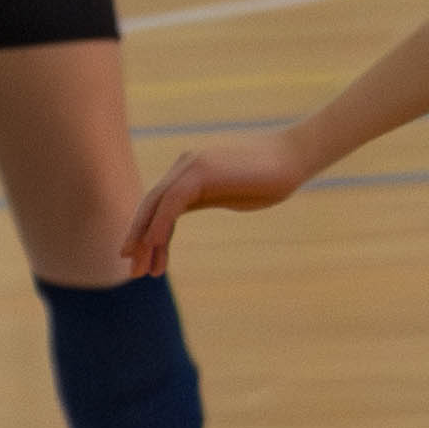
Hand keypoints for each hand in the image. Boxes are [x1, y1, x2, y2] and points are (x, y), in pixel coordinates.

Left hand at [125, 133, 317, 274]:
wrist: (296, 156)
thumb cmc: (273, 178)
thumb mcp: (233, 194)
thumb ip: (211, 197)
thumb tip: (201, 207)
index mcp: (191, 172)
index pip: (160, 207)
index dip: (151, 236)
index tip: (148, 262)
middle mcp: (184, 165)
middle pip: (151, 206)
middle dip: (139, 240)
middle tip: (132, 270)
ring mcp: (191, 165)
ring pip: (155, 205)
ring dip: (145, 238)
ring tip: (140, 267)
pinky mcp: (201, 170)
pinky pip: (172, 201)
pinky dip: (161, 224)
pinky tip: (155, 244)